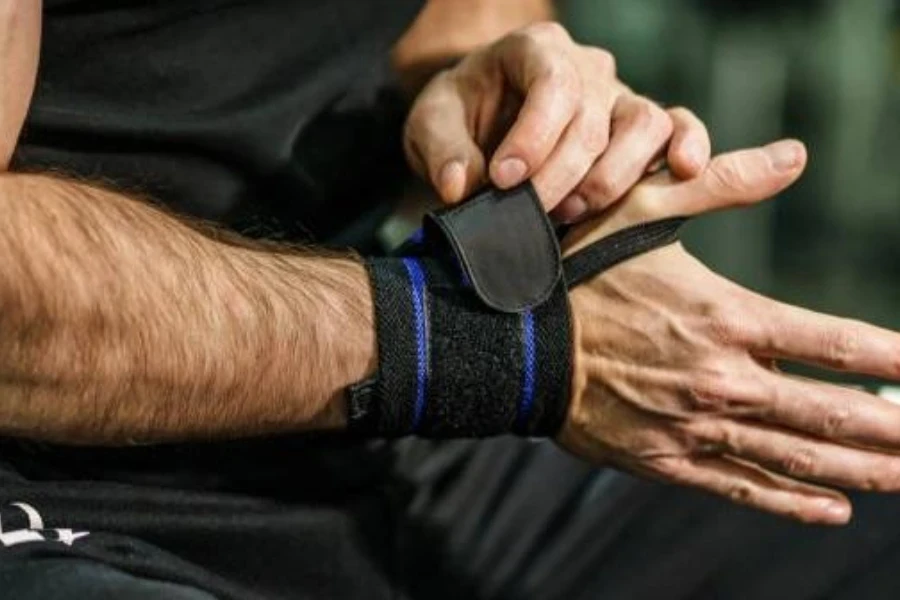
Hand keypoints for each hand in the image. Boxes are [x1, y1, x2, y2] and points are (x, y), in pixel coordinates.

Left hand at [403, 22, 710, 222]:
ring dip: (610, 179)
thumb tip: (461, 186)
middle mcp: (586, 66)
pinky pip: (679, 125)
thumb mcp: (431, 125)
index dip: (533, 138)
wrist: (482, 126)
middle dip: (559, 176)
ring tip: (571, 211)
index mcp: (535, 49)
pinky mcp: (640, 127)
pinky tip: (684, 170)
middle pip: (593, 120)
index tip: (503, 180)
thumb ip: (442, 151)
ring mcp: (618, 94)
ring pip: (644, 125)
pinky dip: (690, 145)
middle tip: (528, 214)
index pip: (552, 84)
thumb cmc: (460, 117)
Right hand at [560, 139, 899, 524]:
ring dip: (862, 469)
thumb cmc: (574, 268)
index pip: (835, 342)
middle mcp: (722, 380)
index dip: (892, 359)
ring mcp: (694, 426)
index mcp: (727, 317)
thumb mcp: (643, 206)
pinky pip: (739, 487)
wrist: (509, 338)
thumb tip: (795, 156)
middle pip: (832, 412)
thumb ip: (724, 184)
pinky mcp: (663, 459)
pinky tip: (834, 509)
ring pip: (796, 456)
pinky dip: (789, 501)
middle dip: (893, 427)